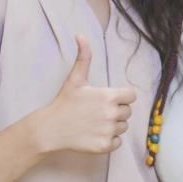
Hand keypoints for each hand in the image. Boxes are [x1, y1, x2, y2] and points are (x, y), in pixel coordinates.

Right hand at [40, 36, 135, 154]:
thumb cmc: (64, 102)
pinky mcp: (105, 146)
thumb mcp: (75, 79)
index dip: (122, 97)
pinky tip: (95, 134)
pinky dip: (109, 140)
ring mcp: (109, 131)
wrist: (51, 129)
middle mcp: (112, 114)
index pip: (131, 96)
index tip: (108, 99)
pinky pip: (118, 142)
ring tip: (95, 122)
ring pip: (122, 127)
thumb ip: (83, 57)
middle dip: (116, 111)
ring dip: (113, 125)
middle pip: (127, 112)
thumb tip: (81, 35)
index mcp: (109, 96)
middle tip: (98, 111)